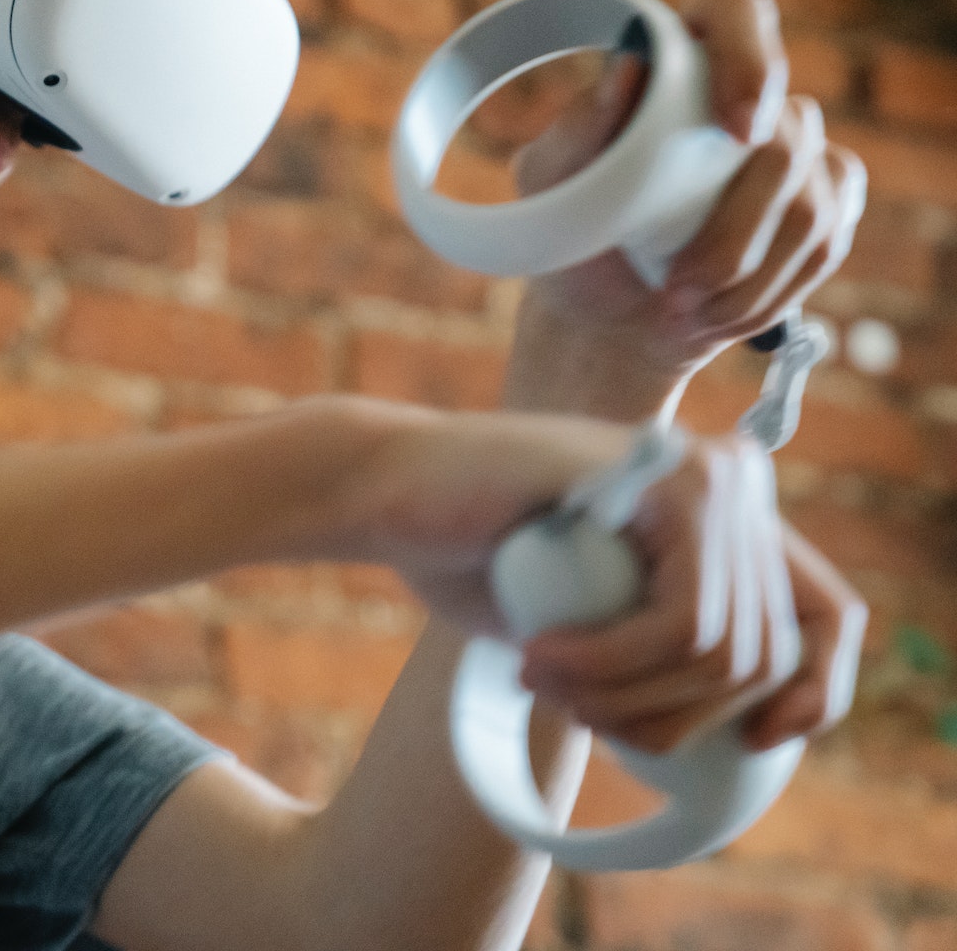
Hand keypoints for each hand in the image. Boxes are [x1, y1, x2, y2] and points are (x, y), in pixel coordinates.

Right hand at [353, 414, 865, 753]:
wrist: (389, 491)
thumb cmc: (475, 557)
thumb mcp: (592, 625)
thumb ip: (663, 652)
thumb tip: (743, 736)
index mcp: (729, 512)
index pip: (829, 616)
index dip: (810, 696)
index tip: (749, 747)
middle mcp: (733, 482)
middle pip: (763, 657)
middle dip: (667, 718)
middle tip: (574, 712)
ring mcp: (703, 472)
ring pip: (722, 648)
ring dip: (627, 698)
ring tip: (546, 685)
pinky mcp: (659, 476)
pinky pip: (682, 618)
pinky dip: (612, 665)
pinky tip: (542, 659)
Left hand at [511, 0, 866, 387]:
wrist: (600, 316)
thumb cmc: (570, 236)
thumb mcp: (550, 186)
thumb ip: (580, 128)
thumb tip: (629, 68)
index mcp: (677, 63)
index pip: (738, 13)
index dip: (751, 61)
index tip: (739, 130)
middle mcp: (744, 95)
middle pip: (788, 134)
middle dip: (734, 228)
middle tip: (675, 287)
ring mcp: (792, 153)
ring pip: (810, 203)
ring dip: (745, 274)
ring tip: (678, 313)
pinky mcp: (821, 207)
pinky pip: (825, 243)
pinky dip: (767, 294)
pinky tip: (718, 317)